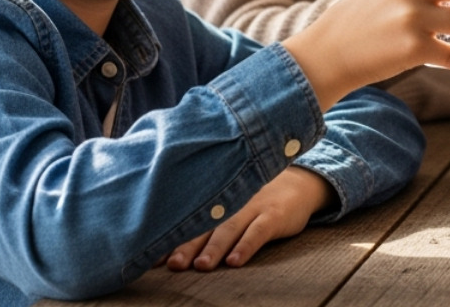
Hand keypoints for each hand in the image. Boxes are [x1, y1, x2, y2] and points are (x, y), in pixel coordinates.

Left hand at [164, 167, 333, 270]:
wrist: (300, 182)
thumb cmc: (255, 200)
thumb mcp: (229, 203)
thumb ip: (204, 221)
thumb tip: (163, 249)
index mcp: (216, 202)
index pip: (188, 222)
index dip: (169, 240)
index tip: (149, 260)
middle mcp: (230, 203)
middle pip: (204, 226)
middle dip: (186, 246)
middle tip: (172, 266)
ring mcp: (253, 207)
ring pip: (229, 229)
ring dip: (214, 248)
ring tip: (201, 266)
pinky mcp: (275, 214)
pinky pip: (258, 231)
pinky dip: (246, 246)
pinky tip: (235, 261)